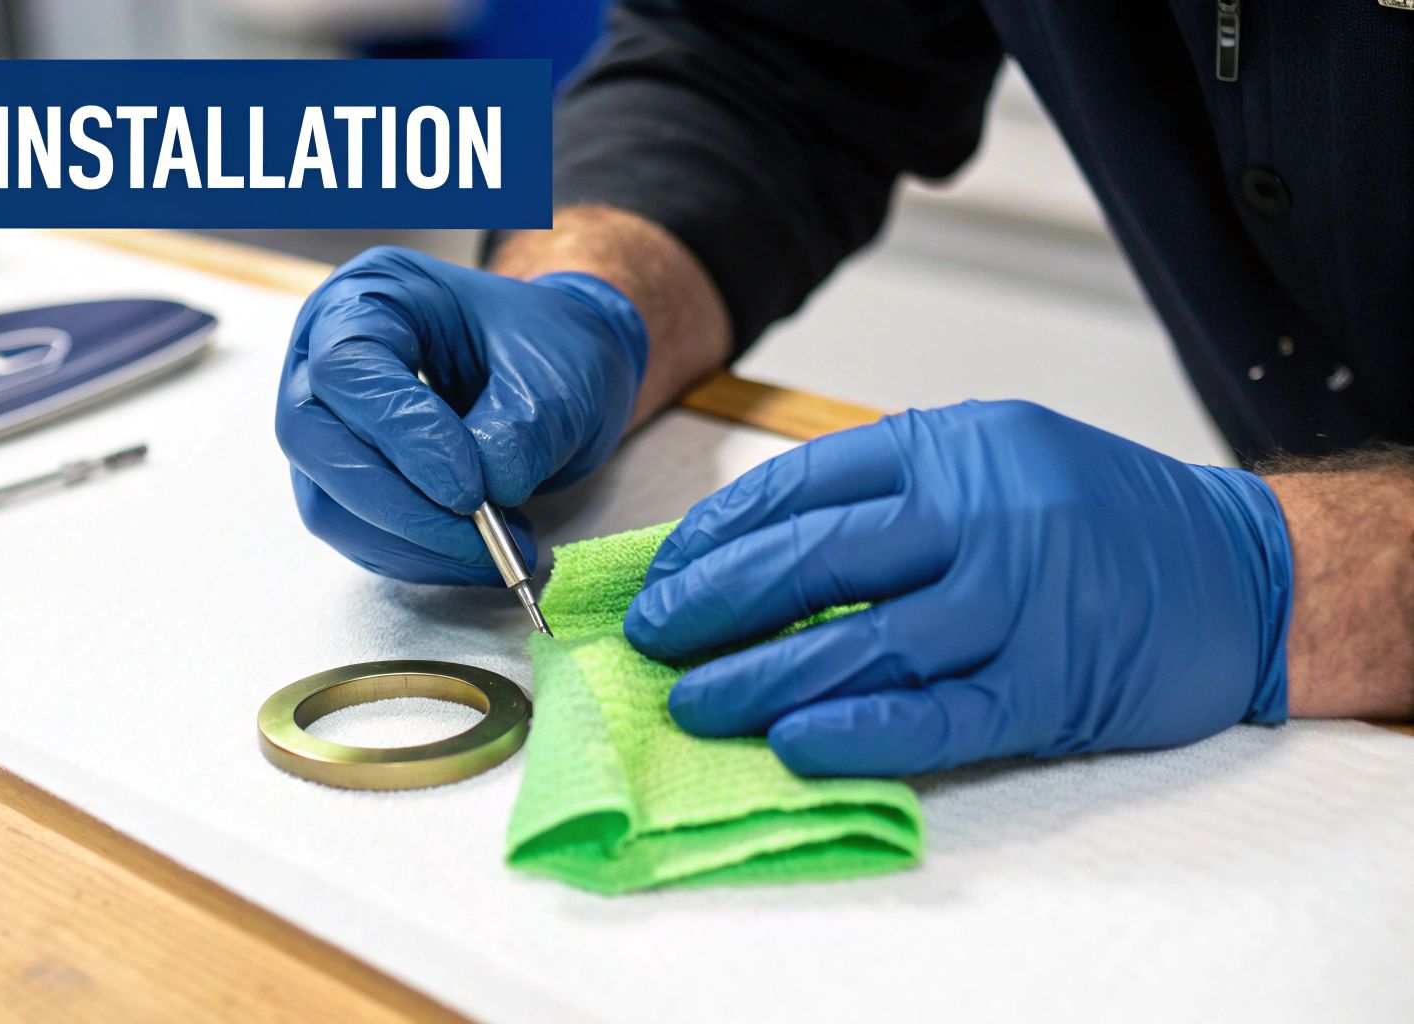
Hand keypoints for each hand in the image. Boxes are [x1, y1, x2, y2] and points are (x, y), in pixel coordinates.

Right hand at [276, 247, 646, 583]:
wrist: (551, 369)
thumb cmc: (545, 345)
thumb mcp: (556, 372)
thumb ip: (521, 427)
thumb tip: (488, 490)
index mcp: (371, 297)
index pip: (348, 370)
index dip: (402, 436)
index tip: (470, 489)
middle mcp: (325, 355)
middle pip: (314, 440)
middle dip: (399, 505)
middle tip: (480, 539)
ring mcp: (327, 422)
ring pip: (327, 502)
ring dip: (410, 543)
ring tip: (495, 548)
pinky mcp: (342, 481)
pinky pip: (356, 535)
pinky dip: (415, 558)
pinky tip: (471, 554)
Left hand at [624, 400, 1293, 775]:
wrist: (1243, 569)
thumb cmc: (1097, 513)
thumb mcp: (994, 456)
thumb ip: (889, 491)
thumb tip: (751, 547)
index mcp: (955, 446)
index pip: (802, 486)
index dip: (717, 536)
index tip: (662, 573)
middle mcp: (982, 514)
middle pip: (814, 561)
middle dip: (714, 604)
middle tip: (653, 638)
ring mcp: (1018, 603)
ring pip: (861, 646)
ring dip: (760, 679)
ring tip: (693, 701)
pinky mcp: (1050, 687)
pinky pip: (935, 716)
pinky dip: (857, 733)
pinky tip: (790, 743)